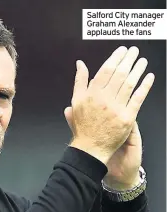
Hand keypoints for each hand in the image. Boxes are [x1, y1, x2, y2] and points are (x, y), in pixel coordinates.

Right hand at [67, 46, 154, 172]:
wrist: (90, 147)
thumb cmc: (83, 126)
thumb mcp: (76, 101)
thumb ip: (79, 81)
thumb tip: (80, 64)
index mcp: (91, 94)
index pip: (106, 70)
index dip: (115, 58)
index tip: (122, 51)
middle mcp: (104, 99)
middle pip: (119, 74)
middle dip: (128, 60)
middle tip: (134, 51)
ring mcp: (117, 108)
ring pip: (129, 84)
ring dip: (137, 70)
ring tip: (142, 61)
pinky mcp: (127, 118)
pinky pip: (138, 99)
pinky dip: (144, 87)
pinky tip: (148, 77)